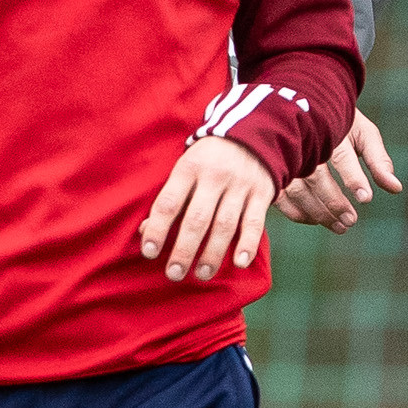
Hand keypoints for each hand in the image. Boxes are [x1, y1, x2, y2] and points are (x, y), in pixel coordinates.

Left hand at [138, 136, 277, 282]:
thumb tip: (145, 232)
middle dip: (184, 249)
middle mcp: (214, 176)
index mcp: (189, 168)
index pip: (169, 202)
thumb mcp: (184, 169)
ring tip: (202, 274)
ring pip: (225, 224)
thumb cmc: (207, 160)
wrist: (251, 133)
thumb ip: (169, 199)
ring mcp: (240, 185)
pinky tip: (239, 263)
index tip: (149, 252)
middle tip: (174, 274)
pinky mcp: (262, 193)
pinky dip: (248, 245)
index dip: (157, 228)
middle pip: (197, 218)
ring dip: (213, 253)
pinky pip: (255, 222)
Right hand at [276, 112, 401, 232]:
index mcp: (329, 129)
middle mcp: (304, 143)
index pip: (342, 158)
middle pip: (317, 178)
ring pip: (298, 191)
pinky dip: (297, 212)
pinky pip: (281, 197)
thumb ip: (379, 161)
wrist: (303, 102)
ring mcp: (286, 157)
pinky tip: (314, 220)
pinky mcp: (274, 169)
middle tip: (351, 221)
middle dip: (334, 202)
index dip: (354, 178)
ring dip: (318, 213)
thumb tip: (396, 188)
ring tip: (340, 227)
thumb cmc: (339, 121)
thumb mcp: (363, 134)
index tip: (366, 198)